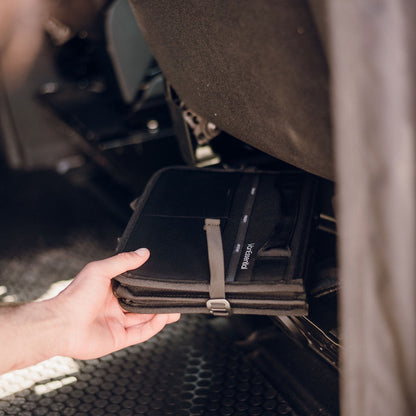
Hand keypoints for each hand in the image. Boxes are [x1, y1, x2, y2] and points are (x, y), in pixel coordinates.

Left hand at [49, 249, 179, 359]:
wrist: (61, 325)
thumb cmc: (75, 297)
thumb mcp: (100, 270)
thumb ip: (123, 262)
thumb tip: (143, 252)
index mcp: (108, 290)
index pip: (133, 285)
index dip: (148, 284)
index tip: (161, 278)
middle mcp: (113, 306)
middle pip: (141, 303)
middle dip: (157, 300)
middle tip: (172, 295)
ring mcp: (116, 323)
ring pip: (144, 318)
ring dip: (160, 313)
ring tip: (175, 307)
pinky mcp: (118, 339)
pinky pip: (141, 333)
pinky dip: (154, 326)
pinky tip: (164, 317)